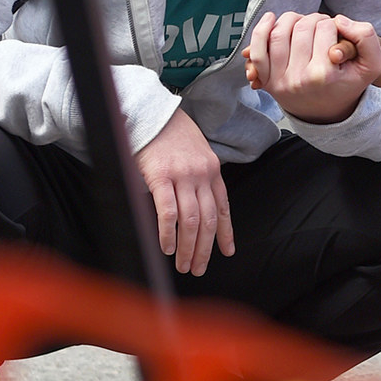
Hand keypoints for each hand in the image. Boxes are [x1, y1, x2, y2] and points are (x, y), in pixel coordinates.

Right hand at [135, 109, 234, 274]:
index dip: (226, 233)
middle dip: (204, 249)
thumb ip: (199, 181)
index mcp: (213, 171)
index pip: (223, 208)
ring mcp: (183, 176)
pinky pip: (167, 212)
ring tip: (184, 265)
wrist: (152, 112)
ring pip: (191, 220)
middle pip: (208, 220)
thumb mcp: (195, 156)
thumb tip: (196, 211)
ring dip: (188, 248)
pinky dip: (168, 234)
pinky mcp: (160, 176)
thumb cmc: (171, 136)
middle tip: (198, 268)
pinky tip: (166, 248)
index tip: (227, 252)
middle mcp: (203, 175)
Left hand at [243, 11, 380, 124]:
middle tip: (321, 27)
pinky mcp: (267, 80)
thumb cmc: (348, 83)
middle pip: (302, 27)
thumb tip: (339, 20)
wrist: (328, 111)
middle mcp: (300, 78)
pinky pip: (257, 50)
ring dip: (291, 20)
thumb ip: (366, 37)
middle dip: (313, 19)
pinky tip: (270, 19)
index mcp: (324, 74)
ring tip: (303, 24)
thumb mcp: (372, 65)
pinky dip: (261, 30)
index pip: (325, 27)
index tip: (336, 32)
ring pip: (279, 32)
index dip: (333, 23)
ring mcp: (280, 80)